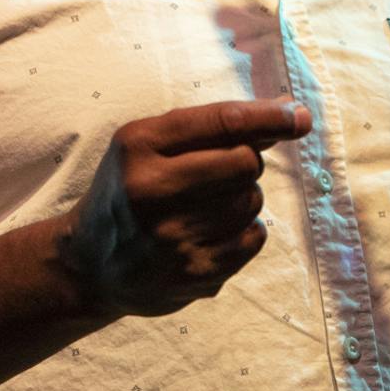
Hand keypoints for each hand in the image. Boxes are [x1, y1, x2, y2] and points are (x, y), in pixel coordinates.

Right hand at [60, 97, 312, 316]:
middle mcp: (151, 192)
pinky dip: (244, 230)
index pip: (221, 123)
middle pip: (245, 162)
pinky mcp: (193, 275)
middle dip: (245, 161)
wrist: (89, 265)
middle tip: (222, 171)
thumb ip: (213, 126)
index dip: (269, 118)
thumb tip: (290, 115)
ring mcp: (172, 239)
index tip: (301, 116)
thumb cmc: (130, 189)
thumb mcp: (148, 143)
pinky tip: (212, 232)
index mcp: (139, 147)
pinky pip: (254, 238)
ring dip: (243, 197)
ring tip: (207, 205)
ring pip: (252, 201)